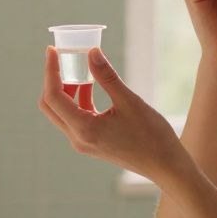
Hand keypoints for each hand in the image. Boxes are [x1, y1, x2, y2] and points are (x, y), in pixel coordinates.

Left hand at [38, 46, 186, 183]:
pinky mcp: (92, 143)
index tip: (53, 50)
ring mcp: (84, 143)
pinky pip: (76, 119)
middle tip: (61, 58)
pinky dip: (78, 101)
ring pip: (62, 112)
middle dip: (53, 80)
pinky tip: (91, 86)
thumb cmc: (152, 136)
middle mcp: (78, 139)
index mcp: (84, 129)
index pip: (53, 96)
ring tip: (80, 69)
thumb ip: (107, 76)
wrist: (166, 166)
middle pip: (50, 106)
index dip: (50, 71)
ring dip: (66, 90)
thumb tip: (92, 52)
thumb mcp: (130, 101)